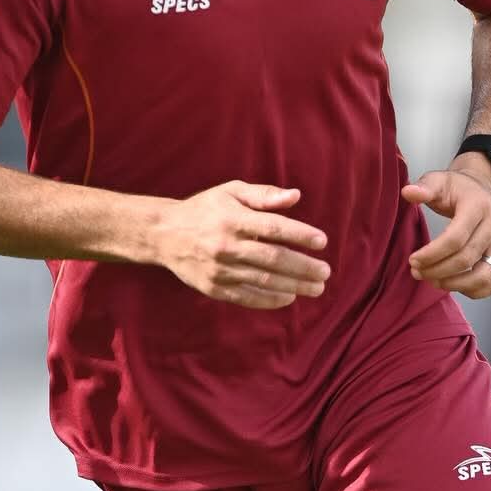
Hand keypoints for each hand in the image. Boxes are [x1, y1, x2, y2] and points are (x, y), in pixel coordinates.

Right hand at [154, 181, 329, 309]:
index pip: (273, 228)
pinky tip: (290, 296)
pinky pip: (247, 297)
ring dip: (294, 285)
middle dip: (303, 267)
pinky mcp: (214, 288)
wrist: (164, 234)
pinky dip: (271, 299)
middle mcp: (226, 245)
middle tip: (326, 272)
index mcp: (232, 219)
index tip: (322, 241)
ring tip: (317, 287)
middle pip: (273, 258)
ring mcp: (220, 270)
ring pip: (264, 280)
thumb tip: (295, 197)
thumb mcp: (231, 192)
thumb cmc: (205, 209)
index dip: (299, 235)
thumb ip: (264, 195)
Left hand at [402, 165, 490, 298]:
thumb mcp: (440, 181)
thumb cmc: (458, 190)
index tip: (413, 260)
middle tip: (417, 272)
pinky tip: (453, 284)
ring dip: (455, 285)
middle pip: (466, 259)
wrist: (486, 189)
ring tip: (433, 281)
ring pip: (484, 277)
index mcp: (479, 207)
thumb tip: (408, 192)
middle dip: (437, 270)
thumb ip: (425, 187)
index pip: (456, 239)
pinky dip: (474, 291)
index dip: (432, 254)